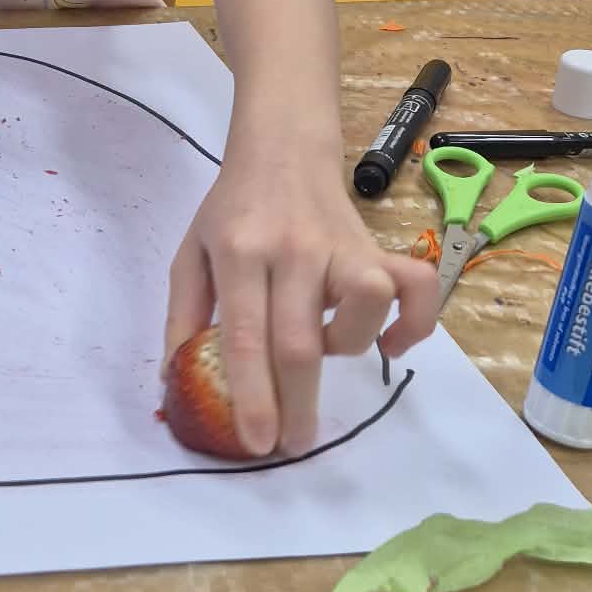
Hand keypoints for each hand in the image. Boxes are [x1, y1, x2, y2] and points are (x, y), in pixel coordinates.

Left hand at [163, 126, 438, 456]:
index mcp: (239, 253)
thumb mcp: (191, 253)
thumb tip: (175, 383)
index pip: (247, 336)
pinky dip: (415, 323)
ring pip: (363, 308)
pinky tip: (390, 343)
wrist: (281, 146)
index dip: (254, 396)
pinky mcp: (377, 245)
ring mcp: (341, 245)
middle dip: (298, 404)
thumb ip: (183, 317)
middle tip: (293, 445)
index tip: (258, 444)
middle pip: (302, 341)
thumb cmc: (232, 209)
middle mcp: (293, 250)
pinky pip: (417, 286)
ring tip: (324, 347)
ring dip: (346, 347)